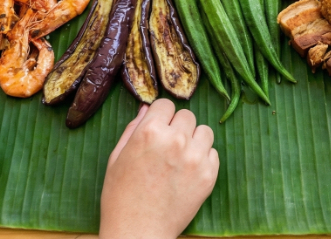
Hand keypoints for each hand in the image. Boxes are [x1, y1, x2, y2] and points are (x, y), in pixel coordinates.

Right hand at [100, 100, 218, 238]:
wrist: (139, 232)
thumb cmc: (121, 197)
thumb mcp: (117, 158)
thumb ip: (133, 129)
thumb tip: (147, 108)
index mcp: (150, 132)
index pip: (166, 104)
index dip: (160, 116)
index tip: (158, 128)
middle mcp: (176, 140)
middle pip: (187, 115)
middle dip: (177, 127)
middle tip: (167, 148)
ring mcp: (195, 157)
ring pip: (204, 131)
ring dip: (194, 140)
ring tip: (180, 159)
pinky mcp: (209, 174)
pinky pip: (213, 153)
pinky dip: (203, 160)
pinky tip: (187, 174)